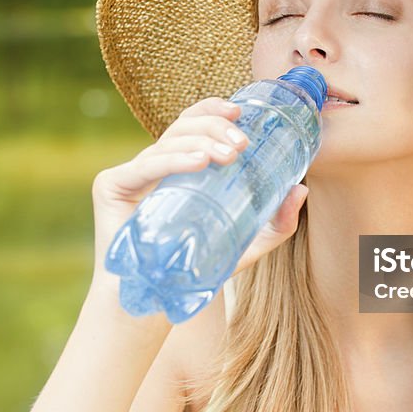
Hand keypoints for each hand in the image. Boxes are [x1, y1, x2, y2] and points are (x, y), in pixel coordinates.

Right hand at [91, 97, 307, 277]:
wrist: (152, 302)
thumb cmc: (194, 269)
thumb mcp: (246, 244)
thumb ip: (275, 223)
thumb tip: (301, 189)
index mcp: (178, 167)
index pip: (192, 123)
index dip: (213, 109)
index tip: (240, 111)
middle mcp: (153, 164)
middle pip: (182, 127)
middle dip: (214, 126)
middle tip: (242, 144)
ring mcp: (131, 173)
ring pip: (167, 141)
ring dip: (201, 141)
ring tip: (228, 155)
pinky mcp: (111, 185)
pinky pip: (145, 165)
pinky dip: (174, 160)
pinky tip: (199, 163)